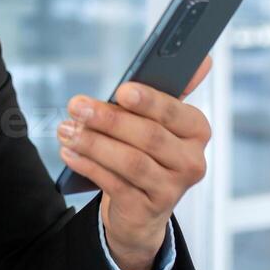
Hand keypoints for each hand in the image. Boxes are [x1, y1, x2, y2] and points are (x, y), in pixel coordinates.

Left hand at [58, 56, 213, 269]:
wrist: (142, 207)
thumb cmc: (147, 150)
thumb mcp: (158, 119)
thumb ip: (169, 89)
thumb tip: (203, 60)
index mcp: (197, 130)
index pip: (174, 112)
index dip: (148, 101)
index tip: (122, 91)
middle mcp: (191, 161)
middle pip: (149, 136)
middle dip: (109, 119)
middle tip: (76, 105)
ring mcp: (171, 188)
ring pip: (130, 162)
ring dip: (93, 143)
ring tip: (66, 130)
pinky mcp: (147, 209)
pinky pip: (115, 184)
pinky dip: (88, 166)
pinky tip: (69, 152)